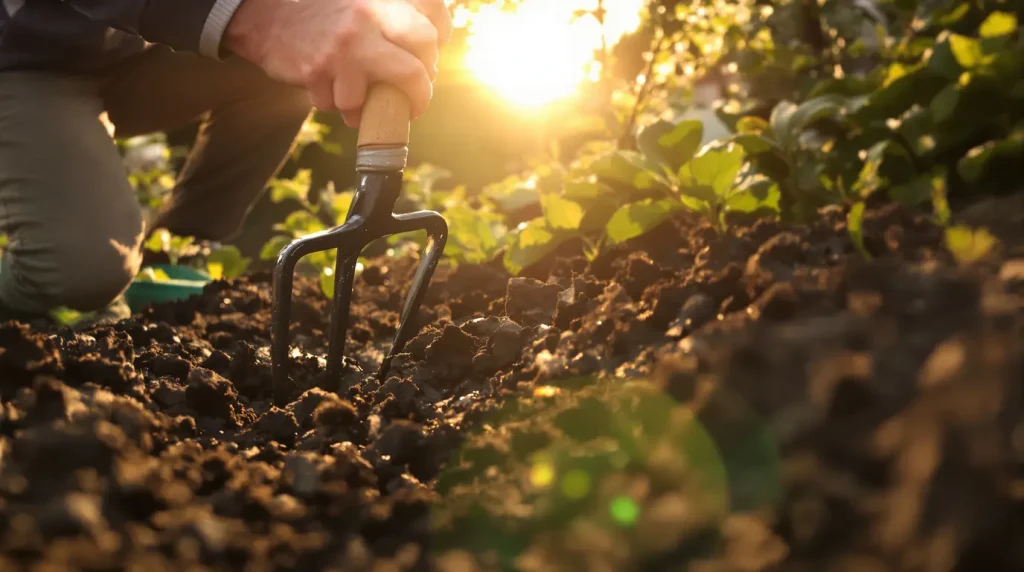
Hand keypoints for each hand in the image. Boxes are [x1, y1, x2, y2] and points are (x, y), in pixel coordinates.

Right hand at [225, 0, 451, 127]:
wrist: (269, 17)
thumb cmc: (328, 15)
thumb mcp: (365, 5)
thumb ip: (398, 18)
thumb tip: (437, 42)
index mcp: (379, 5)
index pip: (425, 36)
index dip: (431, 61)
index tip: (427, 72)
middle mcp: (362, 24)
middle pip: (411, 73)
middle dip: (418, 97)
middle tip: (414, 104)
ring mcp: (339, 50)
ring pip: (371, 101)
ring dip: (366, 109)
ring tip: (360, 101)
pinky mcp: (315, 71)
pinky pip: (338, 105)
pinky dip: (337, 105)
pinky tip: (331, 90)